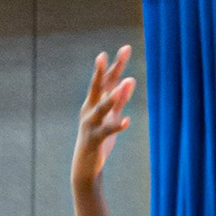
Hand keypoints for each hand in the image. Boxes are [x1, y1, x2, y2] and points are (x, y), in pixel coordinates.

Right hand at [71, 46, 134, 190]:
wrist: (85, 167)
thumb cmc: (99, 140)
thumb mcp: (111, 116)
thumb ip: (119, 100)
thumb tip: (129, 80)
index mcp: (93, 103)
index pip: (106, 81)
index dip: (115, 65)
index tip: (126, 48)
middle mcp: (89, 110)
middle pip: (98, 88)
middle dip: (103, 72)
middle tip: (105, 55)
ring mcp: (90, 124)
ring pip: (102, 107)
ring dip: (114, 95)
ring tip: (127, 82)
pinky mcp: (94, 140)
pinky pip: (106, 131)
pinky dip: (116, 126)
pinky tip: (126, 121)